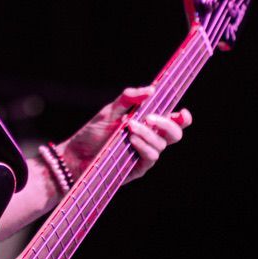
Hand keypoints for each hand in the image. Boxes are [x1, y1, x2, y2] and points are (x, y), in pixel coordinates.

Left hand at [57, 86, 191, 182]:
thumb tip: (151, 89)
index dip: (183, 118)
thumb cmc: (92, 133)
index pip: (173, 121)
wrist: (75, 155)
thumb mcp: (109, 111)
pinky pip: (150, 157)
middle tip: (151, 118)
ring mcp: (145, 155)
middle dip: (167, 124)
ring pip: (161, 145)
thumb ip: (128, 99)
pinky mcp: (138, 169)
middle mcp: (150, 140)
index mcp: (147, 124)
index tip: (182, 112)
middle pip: (175, 134)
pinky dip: (143, 146)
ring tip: (129, 126)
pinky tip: (131, 139)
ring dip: (148, 133)